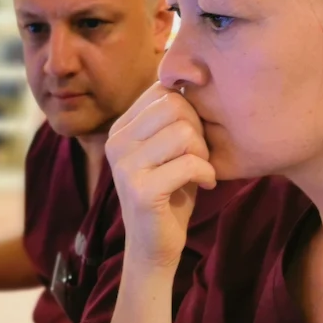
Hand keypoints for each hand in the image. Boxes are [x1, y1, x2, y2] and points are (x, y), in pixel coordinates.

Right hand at [105, 83, 216, 269]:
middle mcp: (116, 142)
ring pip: (184, 132)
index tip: (195, 136)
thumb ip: (173, 119)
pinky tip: (206, 185)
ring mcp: (124, 166)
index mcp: (120, 128)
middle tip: (201, 155)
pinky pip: (189, 163)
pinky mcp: (140, 190)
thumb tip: (192, 76)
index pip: (162, 91)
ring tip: (202, 170)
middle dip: (199, 128)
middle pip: (174, 105)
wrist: (154, 246)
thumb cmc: (169, 194)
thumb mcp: (168, 150)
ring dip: (204, 153)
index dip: (189, 108)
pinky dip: (207, 173)